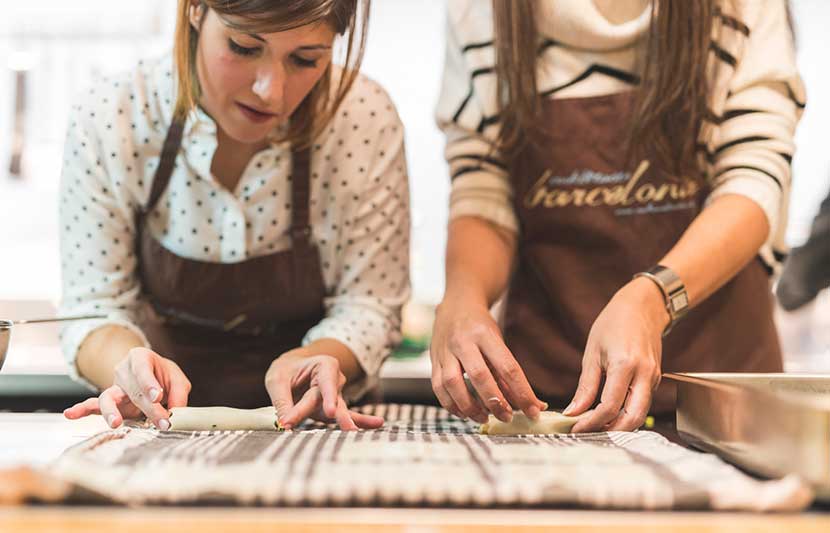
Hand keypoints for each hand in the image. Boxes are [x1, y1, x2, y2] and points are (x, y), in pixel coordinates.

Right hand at [63, 347, 191, 429]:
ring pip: (108, 398)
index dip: (149, 384)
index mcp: (140, 357)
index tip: (158, 396)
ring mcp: (114, 386)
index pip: (143, 370)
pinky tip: (70, 414)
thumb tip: (176, 411)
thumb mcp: (176, 378)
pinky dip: (82, 410)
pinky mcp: (109, 402)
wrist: (148, 375)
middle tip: (163, 422)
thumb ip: (179, 393)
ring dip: (111, 411)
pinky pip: (93, 405)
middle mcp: (123, 370)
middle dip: (148, 408)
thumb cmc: (162, 375)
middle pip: (133, 390)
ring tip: (115, 423)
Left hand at [265, 353, 382, 430]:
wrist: (292, 370)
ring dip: (347, 421)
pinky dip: (361, 421)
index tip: (330, 412)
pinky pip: (347, 416)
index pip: (325, 383)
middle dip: (331, 413)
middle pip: (329, 401)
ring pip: (338, 411)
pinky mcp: (335, 410)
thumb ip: (282, 402)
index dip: (328, 397)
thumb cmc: (286, 371)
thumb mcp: (277, 380)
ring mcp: (337, 396)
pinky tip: (377, 424)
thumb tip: (284, 424)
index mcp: (324, 366)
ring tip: (355, 430)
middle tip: (342, 426)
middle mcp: (335, 380)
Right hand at [430, 298, 545, 423]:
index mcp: (485, 334)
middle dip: (494, 402)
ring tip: (484, 418)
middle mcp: (463, 341)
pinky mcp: (433, 360)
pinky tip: (464, 412)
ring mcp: (445, 351)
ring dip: (470, 407)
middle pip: (479, 376)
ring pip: (452, 384)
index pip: (508, 367)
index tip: (533, 411)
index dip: (522, 392)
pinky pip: (438, 388)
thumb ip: (509, 375)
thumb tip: (531, 404)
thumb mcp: (498, 342)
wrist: (455, 305)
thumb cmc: (481, 327)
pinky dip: (451, 405)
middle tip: (507, 417)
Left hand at [566, 277, 667, 431]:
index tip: (574, 428)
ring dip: (619, 425)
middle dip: (610, 432)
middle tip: (588, 433)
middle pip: (632, 419)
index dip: (591, 422)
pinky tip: (608, 413)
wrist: (643, 307)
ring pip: (640, 414)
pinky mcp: (656, 379)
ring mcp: (654, 377)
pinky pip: (642, 403)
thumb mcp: (592, 352)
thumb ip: (586, 386)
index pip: (609, 406)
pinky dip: (626, 413)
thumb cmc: (614, 324)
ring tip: (595, 425)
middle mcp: (645, 374)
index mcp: (625, 364)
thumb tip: (573, 412)